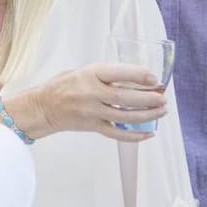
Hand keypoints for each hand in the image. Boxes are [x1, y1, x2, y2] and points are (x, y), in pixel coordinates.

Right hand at [14, 63, 165, 140]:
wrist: (43, 106)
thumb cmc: (63, 86)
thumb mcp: (83, 71)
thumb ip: (107, 75)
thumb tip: (136, 79)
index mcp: (89, 75)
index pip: (119, 73)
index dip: (139, 75)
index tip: (154, 78)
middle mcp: (91, 93)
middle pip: (125, 98)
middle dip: (148, 99)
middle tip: (162, 98)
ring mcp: (92, 112)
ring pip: (125, 116)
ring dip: (147, 115)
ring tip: (161, 112)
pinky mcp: (93, 126)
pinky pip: (117, 133)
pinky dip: (134, 135)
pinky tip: (148, 133)